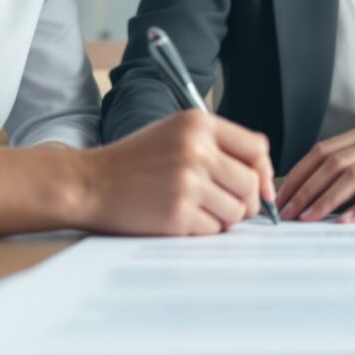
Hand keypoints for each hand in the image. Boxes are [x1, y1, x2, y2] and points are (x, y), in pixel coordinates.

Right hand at [78, 112, 275, 235]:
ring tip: (197, 210)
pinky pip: (213, 230)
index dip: (265, 172)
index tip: (262, 188)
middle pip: (251, 184)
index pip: (257, 148)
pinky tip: (180, 219)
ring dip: (223, 218)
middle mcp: (196, 149)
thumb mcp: (175, 134)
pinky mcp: (178, 213)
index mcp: (198, 123)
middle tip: (227, 206)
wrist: (89, 183)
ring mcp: (187, 182)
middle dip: (246, 202)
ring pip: (237, 211)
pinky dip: (202, 230)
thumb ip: (217, 147)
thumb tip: (262, 180)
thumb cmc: (134, 162)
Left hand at [276, 116, 354, 223]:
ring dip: (324, 200)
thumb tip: (323, 201)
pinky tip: (346, 223)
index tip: (281, 197)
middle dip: (304, 189)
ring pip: (352, 175)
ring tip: (307, 220)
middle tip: (286, 214)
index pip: (325, 149)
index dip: (299, 174)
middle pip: (333, 161)